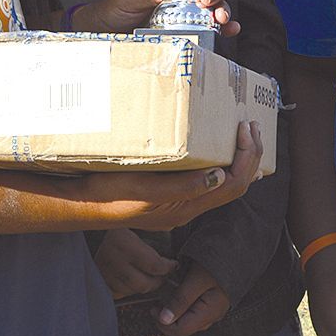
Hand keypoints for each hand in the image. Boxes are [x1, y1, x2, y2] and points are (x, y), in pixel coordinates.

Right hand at [76, 121, 262, 231]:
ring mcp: (179, 204)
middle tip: (252, 126)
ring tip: (242, 135)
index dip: (246, 158)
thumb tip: (220, 176)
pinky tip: (215, 151)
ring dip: (238, 160)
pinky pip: (206, 182)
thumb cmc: (109, 194)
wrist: (83, 206)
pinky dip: (219, 164)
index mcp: (185, 208)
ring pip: (222, 185)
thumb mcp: (144, 189)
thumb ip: (183, 187)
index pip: (232, 185)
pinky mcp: (169, 197)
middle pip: (234, 185)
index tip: (244, 129)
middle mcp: (187, 209)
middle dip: (250, 157)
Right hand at [95, 228, 176, 298]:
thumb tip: (174, 255)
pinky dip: (129, 289)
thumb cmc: (123, 226)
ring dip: (144, 286)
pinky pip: (119, 293)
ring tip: (151, 277)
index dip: (167, 267)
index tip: (173, 265)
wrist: (93, 228)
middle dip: (158, 281)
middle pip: (143, 283)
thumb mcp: (138, 224)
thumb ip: (156, 235)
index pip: (153, 264)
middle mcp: (111, 257)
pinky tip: (134, 279)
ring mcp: (103, 271)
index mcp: (123, 240)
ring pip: (132, 290)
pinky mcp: (99, 280)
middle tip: (164, 275)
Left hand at [156, 259, 229, 335]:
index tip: (153, 308)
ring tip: (167, 296)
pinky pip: (194, 311)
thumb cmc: (219, 263)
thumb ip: (181, 300)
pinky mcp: (212, 302)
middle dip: (168, 319)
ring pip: (188, 320)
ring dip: (175, 312)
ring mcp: (213, 310)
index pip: (180, 331)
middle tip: (157, 302)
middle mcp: (212, 316)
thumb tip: (164, 320)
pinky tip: (179, 293)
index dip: (163, 324)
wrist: (237, 251)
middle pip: (184, 328)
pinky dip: (183, 306)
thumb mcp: (197, 279)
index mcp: (209, 313)